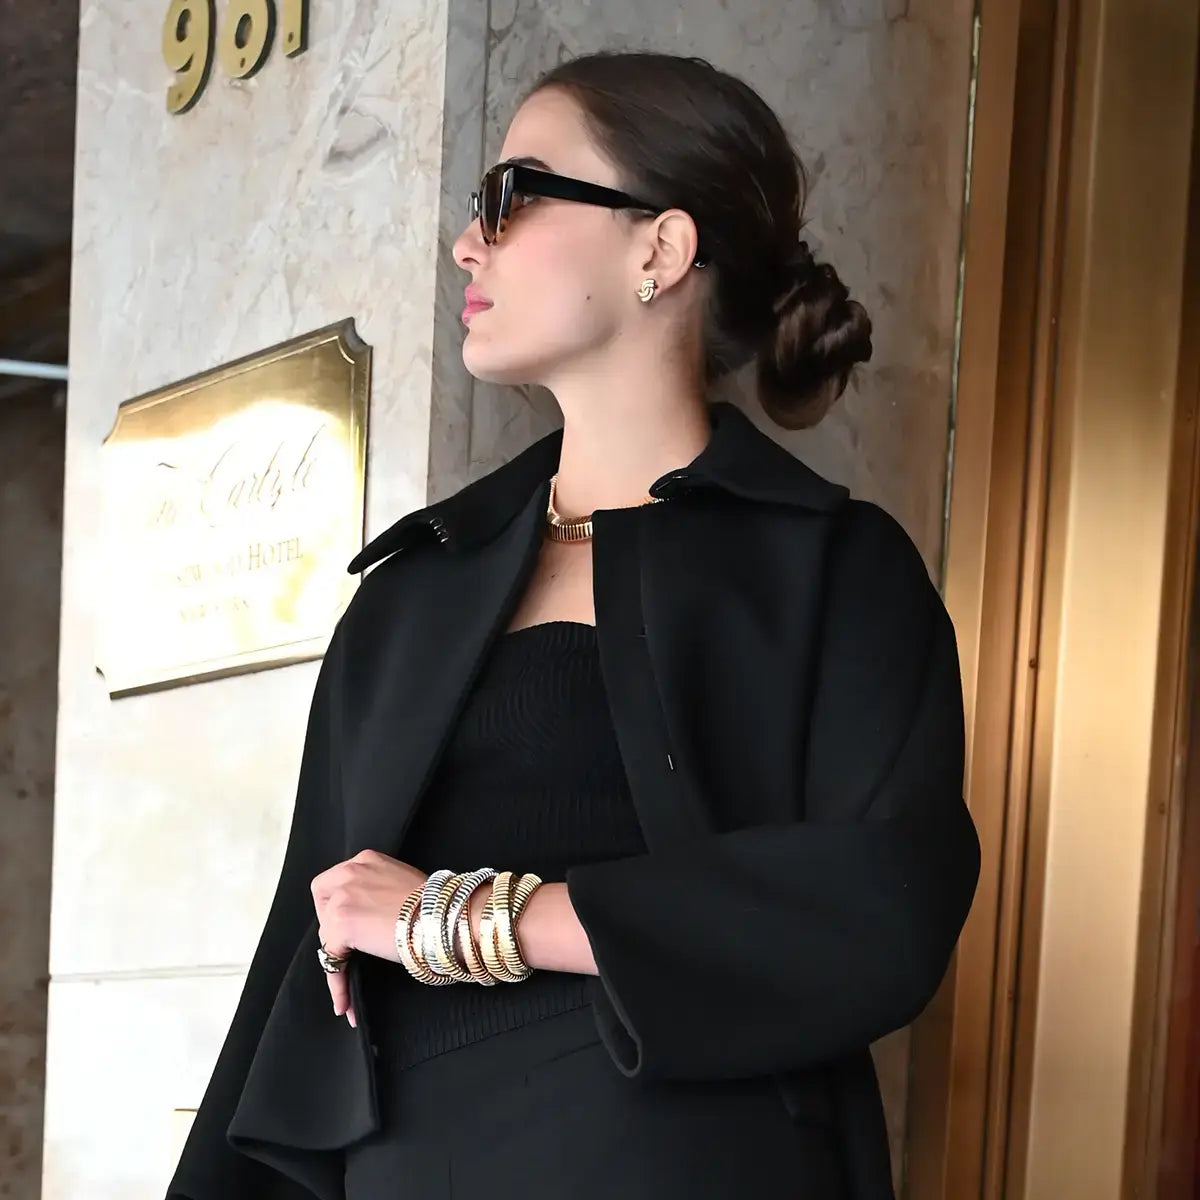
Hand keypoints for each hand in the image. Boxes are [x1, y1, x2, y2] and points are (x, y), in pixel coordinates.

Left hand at [310, 849, 426, 1026]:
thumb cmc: (434, 906)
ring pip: (326, 933)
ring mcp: (341, 898)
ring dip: (337, 957)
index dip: (341, 903)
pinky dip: (338, 985)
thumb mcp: (403, 881)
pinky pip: (331, 962)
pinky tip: (345, 1004)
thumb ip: (381, 888)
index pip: (339, 881)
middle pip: (322, 898)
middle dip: (331, 923)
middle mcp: (349, 872)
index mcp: (366, 859)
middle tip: (350, 945)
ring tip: (350, 983)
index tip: (354, 925)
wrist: (441, 918)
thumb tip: (372, 912)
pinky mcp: (340, 926)